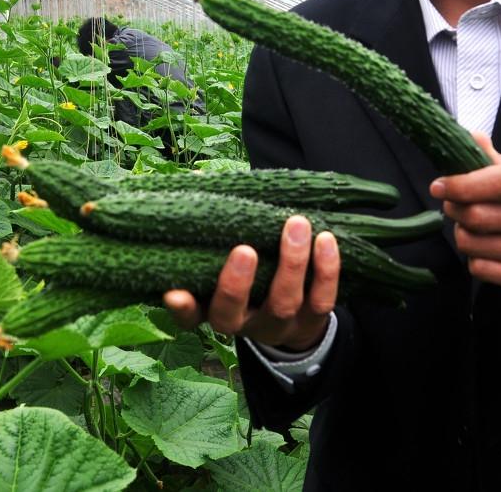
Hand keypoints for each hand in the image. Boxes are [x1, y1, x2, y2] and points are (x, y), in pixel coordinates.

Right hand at [163, 215, 339, 351]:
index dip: (182, 308)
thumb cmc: (252, 271)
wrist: (294, 317)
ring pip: (282, 303)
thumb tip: (201, 176)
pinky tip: (325, 240)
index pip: (189, 316)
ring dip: (291, 263)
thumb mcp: (228, 251)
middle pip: (232, 313)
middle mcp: (241, 322)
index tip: (173, 292)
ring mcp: (277, 325)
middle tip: (245, 249)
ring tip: (297, 223)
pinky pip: (321, 301)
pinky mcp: (311, 322)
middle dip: (236, 283)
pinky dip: (326, 271)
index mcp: (212, 308)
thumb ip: (214, 219)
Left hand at [431, 133, 500, 298]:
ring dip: (462, 232)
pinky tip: (487, 248)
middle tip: (454, 203)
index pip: (499, 183)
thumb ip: (500, 161)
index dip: (463, 184)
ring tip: (472, 226)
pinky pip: (479, 269)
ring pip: (472, 243)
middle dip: (454, 208)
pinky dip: (474, 257)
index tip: (440, 185)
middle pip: (477, 216)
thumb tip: (470, 138)